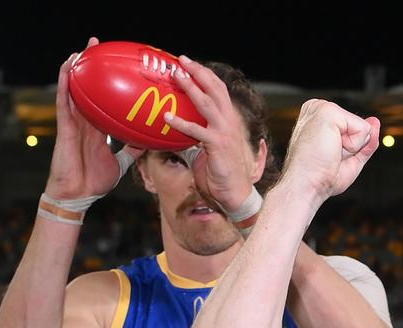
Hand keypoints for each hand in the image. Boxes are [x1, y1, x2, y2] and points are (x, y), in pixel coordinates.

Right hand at [45, 37, 143, 200]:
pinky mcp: (64, 126)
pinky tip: (68, 65)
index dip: (108, 84)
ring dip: (78, 67)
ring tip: (85, 47)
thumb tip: (149, 142)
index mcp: (96, 128)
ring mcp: (73, 122)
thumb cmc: (94, 181)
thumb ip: (132, 151)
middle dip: (93, 67)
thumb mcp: (120, 163)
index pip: (103, 100)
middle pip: (88, 88)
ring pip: (74, 89)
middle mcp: (84, 121)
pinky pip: (64, 99)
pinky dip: (65, 81)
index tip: (118, 67)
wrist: (78, 195)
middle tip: (100, 45)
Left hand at [161, 57, 259, 212]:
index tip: (189, 64)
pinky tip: (167, 117)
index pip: (219, 90)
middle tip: (181, 60)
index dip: (205, 75)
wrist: (236, 194)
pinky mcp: (218, 145)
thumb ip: (196, 136)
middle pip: (215, 88)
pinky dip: (181, 122)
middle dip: (199, 71)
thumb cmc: (221, 174)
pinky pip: (196, 130)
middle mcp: (229, 121)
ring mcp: (225, 132)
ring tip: (175, 76)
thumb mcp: (209, 149)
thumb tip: (175, 129)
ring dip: (190, 87)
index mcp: (229, 120)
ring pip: (207, 102)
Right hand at [280, 100, 380, 203]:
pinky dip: (353, 146)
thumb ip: (365, 140)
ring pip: (363, 127)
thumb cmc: (321, 177)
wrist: (306, 186)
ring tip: (329, 153)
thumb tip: (375, 122)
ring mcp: (321, 107)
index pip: (355, 128)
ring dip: (352, 148)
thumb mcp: (350, 159)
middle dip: (353, 148)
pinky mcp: (329, 111)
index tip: (330, 157)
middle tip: (330, 158)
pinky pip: (363, 129)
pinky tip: (331, 149)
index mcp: (319, 118)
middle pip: (361, 126)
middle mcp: (318, 108)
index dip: (351, 149)